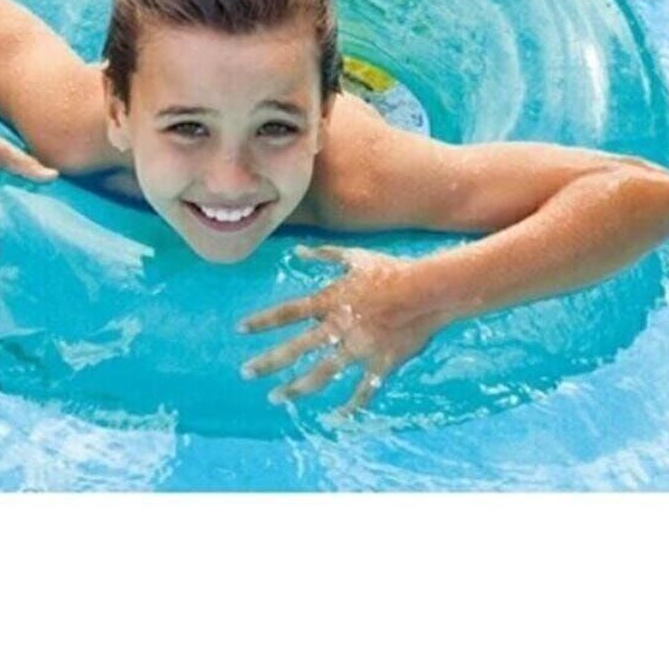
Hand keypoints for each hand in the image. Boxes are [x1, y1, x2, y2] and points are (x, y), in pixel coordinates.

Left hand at [237, 245, 445, 414]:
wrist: (429, 290)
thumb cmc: (392, 271)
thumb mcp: (355, 258)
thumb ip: (326, 255)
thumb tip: (299, 251)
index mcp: (330, 301)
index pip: (287, 313)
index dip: (262, 322)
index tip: (240, 330)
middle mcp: (339, 327)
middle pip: (295, 349)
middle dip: (268, 362)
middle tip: (246, 373)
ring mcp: (359, 348)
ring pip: (321, 374)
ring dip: (296, 388)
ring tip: (276, 398)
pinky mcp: (381, 364)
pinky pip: (363, 390)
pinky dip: (351, 406)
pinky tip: (336, 417)